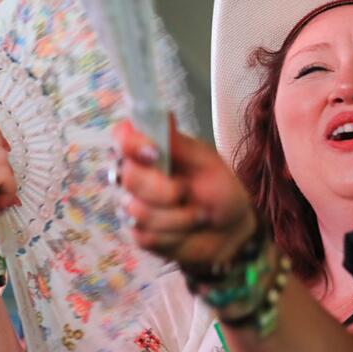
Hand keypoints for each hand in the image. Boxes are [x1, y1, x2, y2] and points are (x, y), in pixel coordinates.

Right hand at [113, 119, 256, 268]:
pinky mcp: (137, 235)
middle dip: (162, 188)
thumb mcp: (206, 162)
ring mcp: (133, 207)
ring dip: (178, 215)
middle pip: (128, 177)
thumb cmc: (218, 188)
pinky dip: (176, 232)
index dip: (131, 142)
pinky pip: (147, 235)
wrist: (229, 228)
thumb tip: (163, 116)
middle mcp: (136, 176)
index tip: (154, 152)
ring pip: (138, 210)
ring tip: (199, 212)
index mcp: (152, 151)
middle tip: (185, 191)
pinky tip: (189, 229)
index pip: (122, 137)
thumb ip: (179, 145)